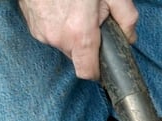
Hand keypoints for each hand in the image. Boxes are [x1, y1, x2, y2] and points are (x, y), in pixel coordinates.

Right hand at [18, 0, 137, 79]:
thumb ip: (127, 19)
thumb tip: (129, 37)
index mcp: (79, 34)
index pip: (88, 73)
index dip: (98, 70)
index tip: (103, 62)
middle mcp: (57, 37)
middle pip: (77, 57)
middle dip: (87, 44)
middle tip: (92, 19)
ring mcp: (41, 31)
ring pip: (63, 44)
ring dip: (72, 33)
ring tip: (75, 9)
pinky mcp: (31, 24)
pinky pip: (51, 33)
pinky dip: (58, 25)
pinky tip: (62, 8)